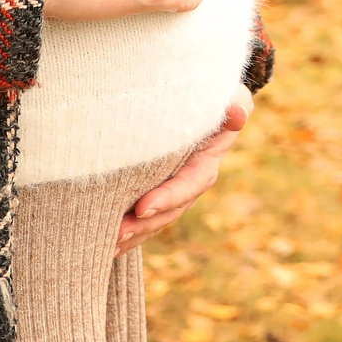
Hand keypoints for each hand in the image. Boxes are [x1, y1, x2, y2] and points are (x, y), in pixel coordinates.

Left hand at [118, 91, 250, 252]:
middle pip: (168, 211)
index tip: (141, 207)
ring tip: (106, 246)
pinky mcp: (157, 192)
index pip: (187, 185)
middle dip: (143, 224)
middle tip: (116, 232)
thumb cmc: (213, 96)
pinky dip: (128, 231)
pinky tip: (105, 243)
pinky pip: (145, 217)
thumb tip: (237, 114)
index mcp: (205, 163)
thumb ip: (233, 105)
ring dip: (132, 234)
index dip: (166, 198)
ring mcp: (174, 192)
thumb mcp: (228, 96)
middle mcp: (190, 183)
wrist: (202, 103)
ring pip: (155, 220)